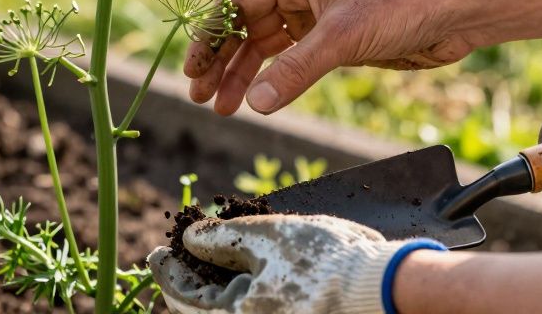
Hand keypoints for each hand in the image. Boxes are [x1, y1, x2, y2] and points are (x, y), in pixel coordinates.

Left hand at [147, 214, 421, 313]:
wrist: (386, 288)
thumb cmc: (328, 261)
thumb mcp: (269, 235)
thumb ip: (222, 237)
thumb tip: (188, 237)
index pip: (183, 298)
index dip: (165, 270)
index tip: (155, 251)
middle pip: (202, 311)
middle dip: (187, 282)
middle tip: (177, 256)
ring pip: (227, 311)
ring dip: (213, 287)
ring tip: (208, 259)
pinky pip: (252, 311)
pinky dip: (240, 294)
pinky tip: (243, 271)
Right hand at [184, 0, 478, 114]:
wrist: (456, 10)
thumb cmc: (402, 3)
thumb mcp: (342, 38)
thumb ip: (295, 71)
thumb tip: (254, 104)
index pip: (235, 5)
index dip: (209, 37)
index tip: (192, 70)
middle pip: (244, 29)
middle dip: (221, 62)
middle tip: (200, 96)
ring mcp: (316, 18)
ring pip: (265, 49)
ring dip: (242, 76)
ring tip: (222, 108)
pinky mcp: (335, 41)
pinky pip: (292, 62)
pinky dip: (273, 81)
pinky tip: (258, 101)